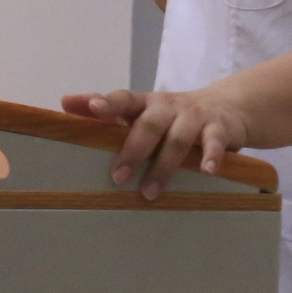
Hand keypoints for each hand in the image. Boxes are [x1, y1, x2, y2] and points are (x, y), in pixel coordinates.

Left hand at [59, 83, 250, 199]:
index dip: (109, 103)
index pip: (125, 99)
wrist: (227, 107)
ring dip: (163, 166)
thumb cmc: (173, 115)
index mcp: (146, 104)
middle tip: (117, 177)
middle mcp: (169, 107)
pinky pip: (213, 142)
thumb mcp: (143, 111)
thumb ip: (107, 110)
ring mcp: (195, 117)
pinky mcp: (218, 128)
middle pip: (149, 124)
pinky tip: (205, 171)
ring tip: (149, 193)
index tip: (93, 108)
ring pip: (177, 138)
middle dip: (133, 150)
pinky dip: (209, 156)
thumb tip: (65, 103)